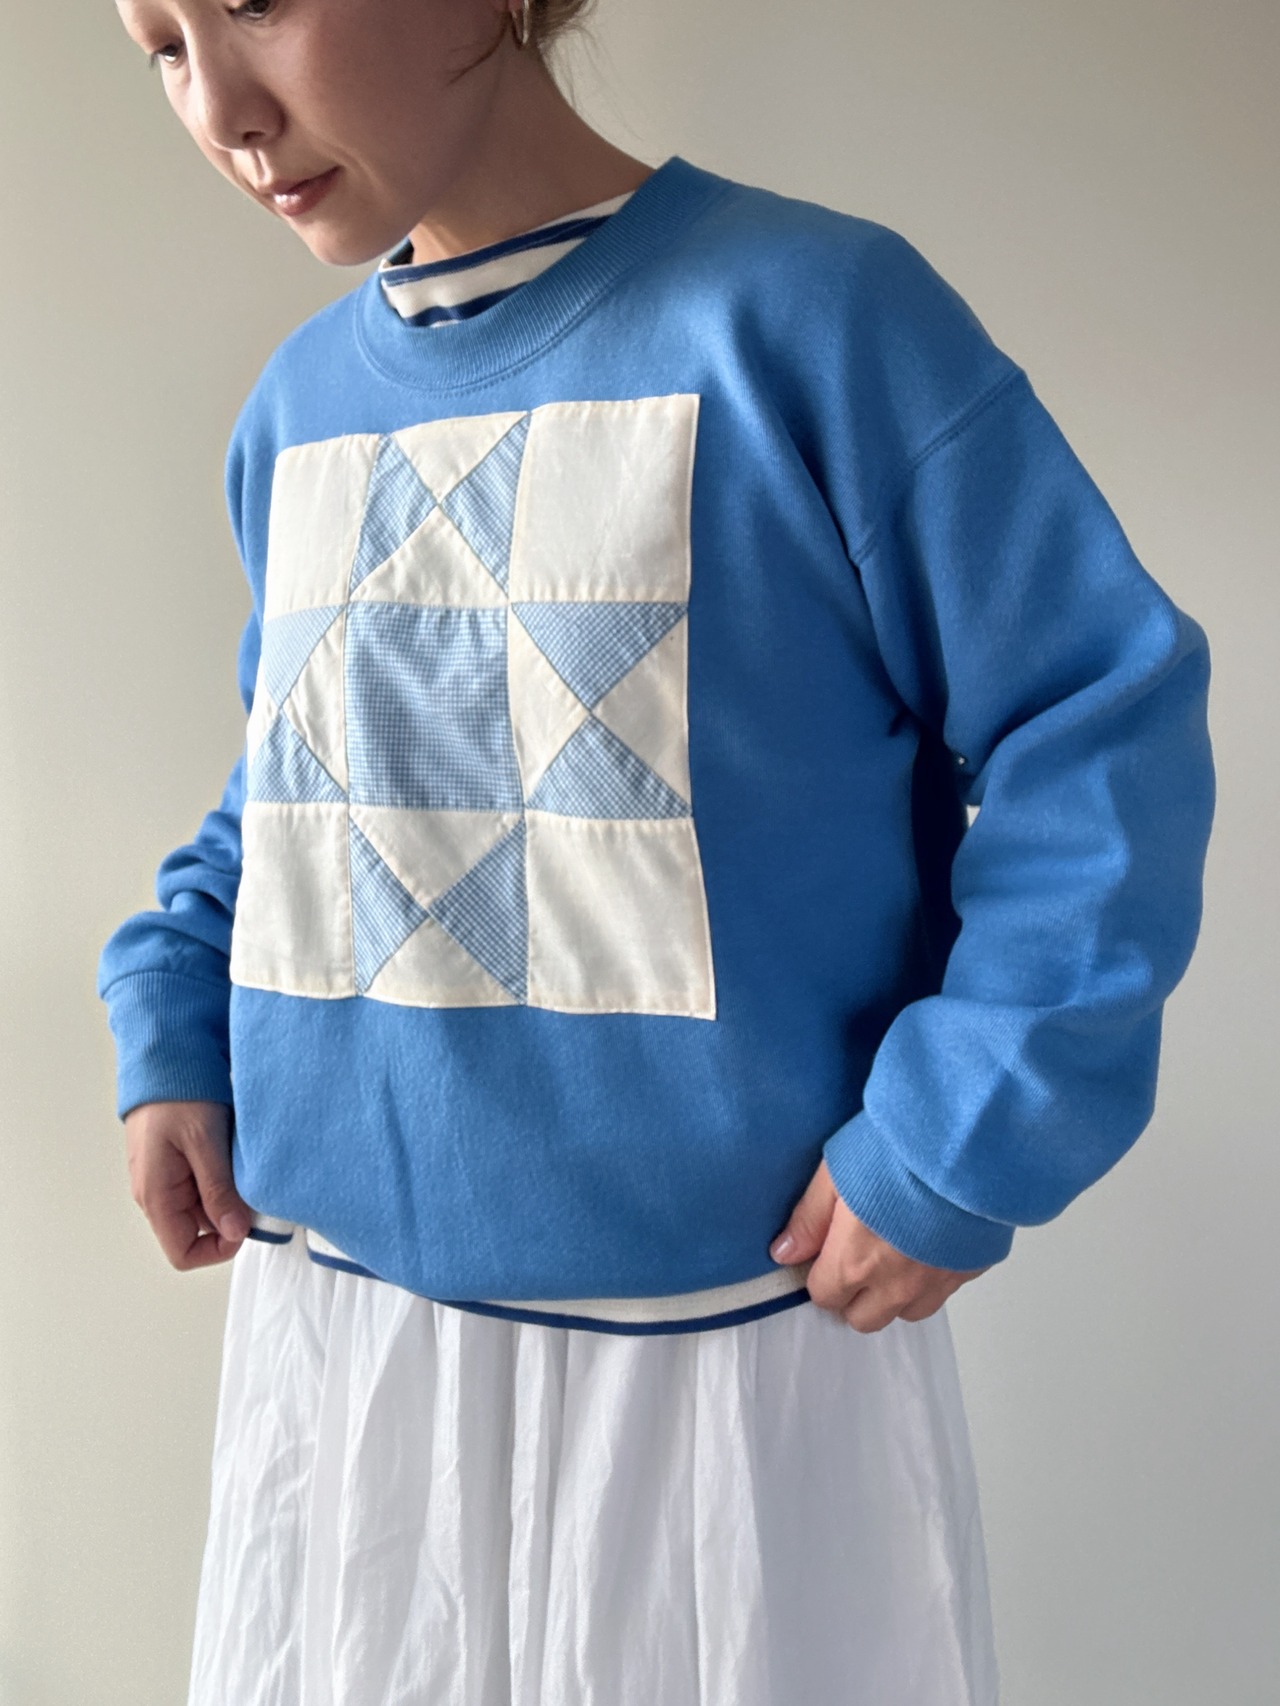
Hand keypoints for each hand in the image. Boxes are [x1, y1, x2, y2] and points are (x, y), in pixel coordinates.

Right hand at [124, 1099, 252, 1270]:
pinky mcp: (173, 1164)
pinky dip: (220, 1179)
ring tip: (239, 1164)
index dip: (218, 1249)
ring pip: (202, 1209)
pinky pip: (200, 1186)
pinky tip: (231, 1154)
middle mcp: (156, 1195)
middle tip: (250, 1186)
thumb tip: (236, 1232)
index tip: (245, 1223)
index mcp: (156, 1196)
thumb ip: (218, 1190)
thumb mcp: (204, 1142)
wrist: (163, 1059)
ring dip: (226, 1196)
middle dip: (228, 1217)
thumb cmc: (177, 1095)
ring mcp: (164, 1180)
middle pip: (197, 1232)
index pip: (183, 1254)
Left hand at [769, 1156, 988, 1332]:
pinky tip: (929, 1241)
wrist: (963, 1145)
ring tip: (895, 1248)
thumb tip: (784, 1252)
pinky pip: (943, 1291)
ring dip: (895, 1292)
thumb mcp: (835, 1174)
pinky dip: (931, 1276)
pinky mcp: (970, 1269)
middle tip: (857, 1253)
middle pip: (864, 1318)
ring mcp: (937, 1281)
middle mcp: (896, 1284)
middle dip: (855, 1294)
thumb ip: (809, 1219)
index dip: (821, 1274)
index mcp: (855, 1263)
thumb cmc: (897, 1153)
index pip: (824, 1297)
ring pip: (907, 1312)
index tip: (827, 1251)